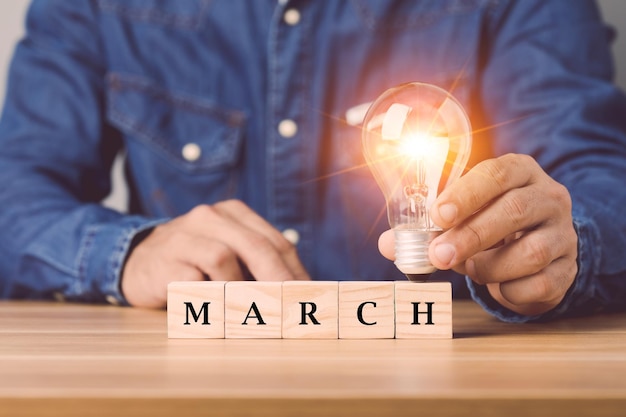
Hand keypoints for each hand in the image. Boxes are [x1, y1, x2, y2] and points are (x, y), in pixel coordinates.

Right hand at [122, 200, 309, 307]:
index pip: (275, 241)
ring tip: (251, 309)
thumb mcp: (228, 251)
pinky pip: (193, 280)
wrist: (137, 262)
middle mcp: (209, 217)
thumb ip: (258, 263)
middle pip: (255, 246)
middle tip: (293, 307)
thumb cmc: (194, 260)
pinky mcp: (164, 261)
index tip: (309, 297)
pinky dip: (210, 296)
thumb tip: (299, 292)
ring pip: (223, 258)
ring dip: (241, 288)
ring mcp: (184, 236)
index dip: (296, 271)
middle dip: (279, 280)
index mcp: (232, 213)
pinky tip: (217, 308)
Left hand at [379, 154, 577, 315]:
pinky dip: (510, 290)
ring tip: (471, 269)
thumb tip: (388, 244)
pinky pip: (540, 283)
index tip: (438, 215)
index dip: (466, 194)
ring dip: (489, 267)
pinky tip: (499, 285)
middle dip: (471, 236)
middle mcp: (547, 197)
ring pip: (530, 251)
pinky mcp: (568, 269)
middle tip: (439, 255)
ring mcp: (563, 233)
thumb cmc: (492, 225)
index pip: (496, 173)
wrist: (540, 250)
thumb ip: (427, 228)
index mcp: (519, 172)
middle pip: (514, 210)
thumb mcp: (464, 217)